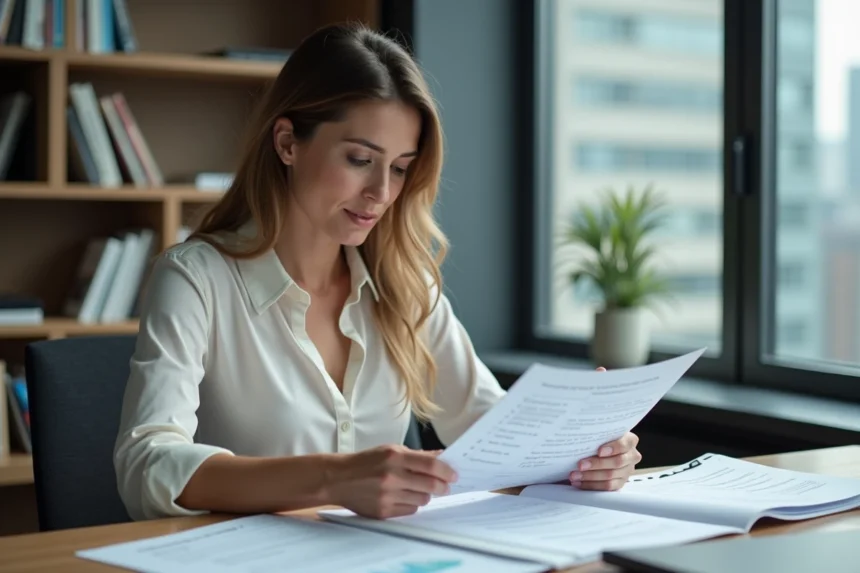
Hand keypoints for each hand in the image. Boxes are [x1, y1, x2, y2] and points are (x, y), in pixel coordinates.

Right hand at [330, 445, 457, 518]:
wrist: (338, 479)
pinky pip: (410, 510)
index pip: (430, 465)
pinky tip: (404, 496)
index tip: (454, 474)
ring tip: (418, 489)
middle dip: (442, 486)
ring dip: (425, 495)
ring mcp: (387, 496)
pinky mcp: (383, 511)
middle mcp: (391, 476)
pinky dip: (412, 504)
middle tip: (445, 485)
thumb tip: (441, 457)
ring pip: (422, 500)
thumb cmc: (366, 462)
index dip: (446, 471)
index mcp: (394, 457)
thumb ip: (416, 455)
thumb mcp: (390, 450)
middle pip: (430, 485)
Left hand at [570, 431, 641, 490]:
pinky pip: (607, 487)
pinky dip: (591, 485)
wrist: (603, 448)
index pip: (624, 444)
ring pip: (610, 476)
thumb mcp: (601, 433)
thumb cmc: (600, 439)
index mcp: (630, 441)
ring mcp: (627, 471)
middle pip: (617, 462)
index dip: (613, 448)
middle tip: (580, 465)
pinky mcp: (620, 482)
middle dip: (596, 464)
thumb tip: (580, 436)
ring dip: (590, 476)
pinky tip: (579, 482)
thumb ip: (597, 434)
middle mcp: (631, 456)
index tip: (599, 451)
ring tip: (575, 475)